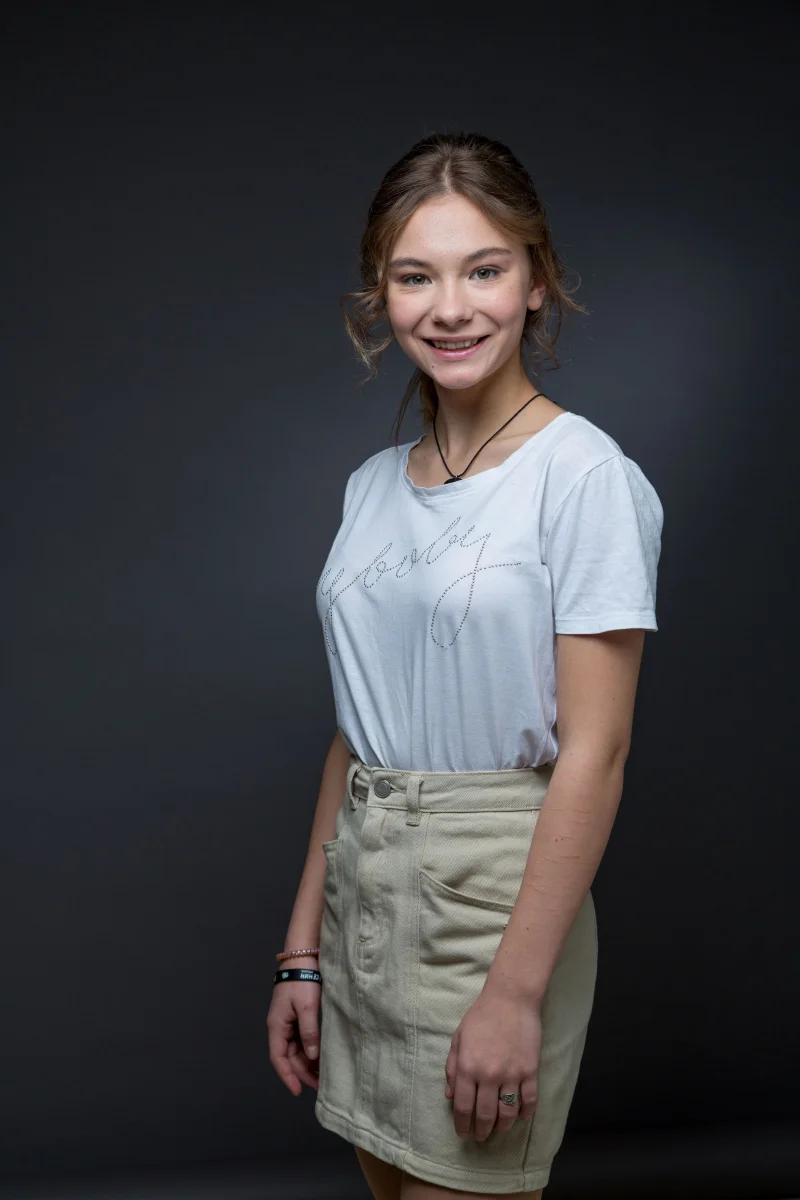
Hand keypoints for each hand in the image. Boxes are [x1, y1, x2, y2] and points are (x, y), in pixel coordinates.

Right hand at [266, 959, 321, 1095]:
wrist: (303, 957)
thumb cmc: (302, 981)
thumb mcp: (306, 1008)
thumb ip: (309, 1032)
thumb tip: (312, 1056)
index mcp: (277, 1026)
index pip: (279, 1058)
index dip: (287, 1076)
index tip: (298, 1092)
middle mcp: (280, 1026)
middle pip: (288, 1056)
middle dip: (301, 1072)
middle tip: (319, 1085)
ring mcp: (288, 1021)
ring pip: (296, 1049)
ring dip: (307, 1062)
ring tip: (322, 1074)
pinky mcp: (297, 1015)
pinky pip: (301, 1039)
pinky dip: (310, 1050)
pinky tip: (321, 1056)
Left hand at [444, 987, 541, 1141]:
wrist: (511, 999)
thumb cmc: (480, 1016)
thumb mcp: (458, 1038)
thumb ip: (452, 1067)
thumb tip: (449, 1095)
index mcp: (467, 1067)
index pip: (463, 1107)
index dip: (462, 1125)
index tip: (463, 1134)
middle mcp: (488, 1075)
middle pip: (485, 1115)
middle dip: (481, 1131)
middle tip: (481, 1137)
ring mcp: (511, 1075)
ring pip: (507, 1113)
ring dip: (502, 1127)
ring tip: (499, 1131)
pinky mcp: (530, 1071)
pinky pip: (529, 1101)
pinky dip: (525, 1113)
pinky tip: (520, 1117)